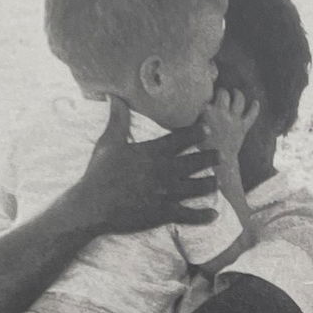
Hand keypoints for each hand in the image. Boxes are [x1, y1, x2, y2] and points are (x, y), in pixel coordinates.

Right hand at [63, 97, 220, 234]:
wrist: (92, 205)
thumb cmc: (99, 173)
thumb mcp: (108, 142)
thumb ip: (118, 120)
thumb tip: (115, 97)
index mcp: (153, 152)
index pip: (181, 139)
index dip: (196, 133)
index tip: (207, 130)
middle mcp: (165, 171)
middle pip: (196, 162)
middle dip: (210, 158)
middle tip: (220, 156)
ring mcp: (166, 193)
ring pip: (197, 187)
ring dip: (210, 184)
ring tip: (217, 182)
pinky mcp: (163, 213)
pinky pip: (188, 215)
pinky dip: (203, 215)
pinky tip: (214, 214)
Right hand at [199, 88, 260, 168]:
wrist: (218, 162)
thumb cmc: (202, 145)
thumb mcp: (192, 128)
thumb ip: (194, 115)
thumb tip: (193, 104)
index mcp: (206, 112)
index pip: (207, 94)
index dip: (206, 91)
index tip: (205, 93)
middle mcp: (221, 113)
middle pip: (223, 93)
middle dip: (222, 91)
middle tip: (220, 93)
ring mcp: (233, 120)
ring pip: (239, 99)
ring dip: (237, 94)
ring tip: (235, 92)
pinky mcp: (243, 128)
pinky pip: (251, 115)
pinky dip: (255, 108)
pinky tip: (256, 102)